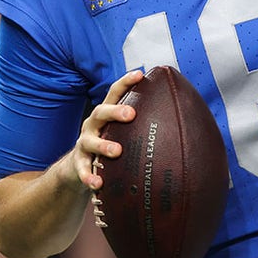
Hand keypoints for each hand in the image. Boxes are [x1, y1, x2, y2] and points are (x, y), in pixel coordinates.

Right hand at [72, 69, 143, 190]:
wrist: (77, 167)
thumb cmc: (108, 144)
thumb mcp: (121, 132)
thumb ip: (141, 126)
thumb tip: (180, 124)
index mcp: (106, 115)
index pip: (114, 93)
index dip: (126, 82)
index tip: (140, 74)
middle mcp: (93, 125)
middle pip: (100, 112)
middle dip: (115, 111)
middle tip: (131, 114)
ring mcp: (84, 143)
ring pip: (90, 141)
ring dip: (103, 145)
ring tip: (117, 151)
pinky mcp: (78, 163)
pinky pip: (82, 169)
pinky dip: (89, 176)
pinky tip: (98, 183)